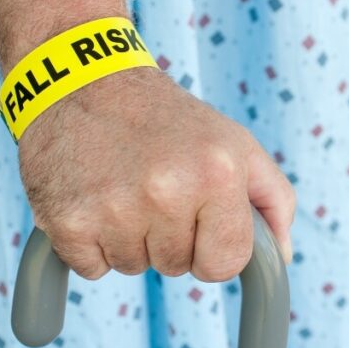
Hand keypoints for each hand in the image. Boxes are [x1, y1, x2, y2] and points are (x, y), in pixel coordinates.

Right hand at [18, 66, 295, 280]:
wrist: (81, 79)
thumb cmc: (164, 120)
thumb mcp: (234, 143)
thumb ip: (272, 199)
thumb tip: (281, 257)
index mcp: (218, 173)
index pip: (226, 264)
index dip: (211, 247)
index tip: (196, 218)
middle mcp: (167, 191)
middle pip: (177, 267)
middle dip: (168, 239)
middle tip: (151, 189)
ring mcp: (114, 208)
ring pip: (133, 268)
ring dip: (128, 239)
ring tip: (120, 187)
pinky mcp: (67, 220)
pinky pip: (92, 268)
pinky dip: (90, 243)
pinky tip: (91, 197)